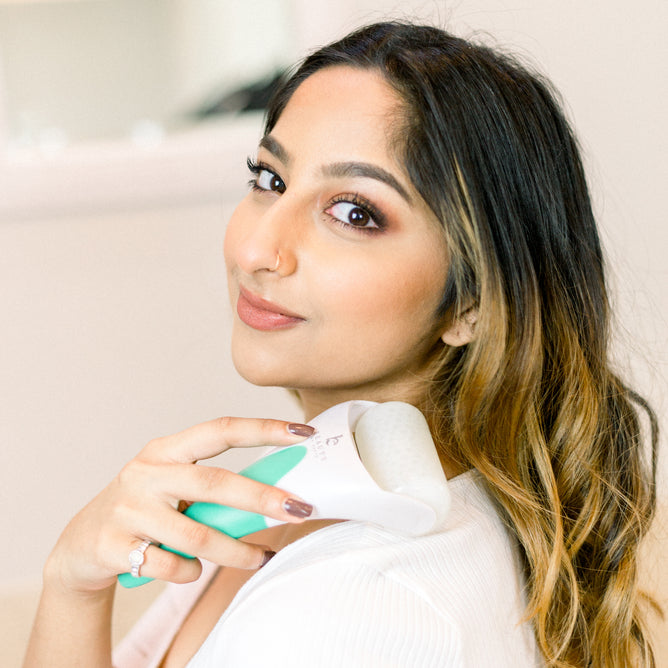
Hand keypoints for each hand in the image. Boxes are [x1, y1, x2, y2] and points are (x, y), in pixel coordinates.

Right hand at [44, 417, 314, 593]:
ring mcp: (128, 508)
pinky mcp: (114, 545)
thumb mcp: (173, 486)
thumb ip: (213, 488)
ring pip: (196, 533)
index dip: (263, 429)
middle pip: (214, 482)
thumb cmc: (145, 510)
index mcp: (166, 450)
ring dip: (236, 551)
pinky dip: (190, 572)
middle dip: (261, 498)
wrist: (82, 545)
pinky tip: (193, 571)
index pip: (220, 430)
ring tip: (261, 558)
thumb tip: (278, 497)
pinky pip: (168, 565)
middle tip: (300, 509)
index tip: (302, 432)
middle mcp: (146, 472)